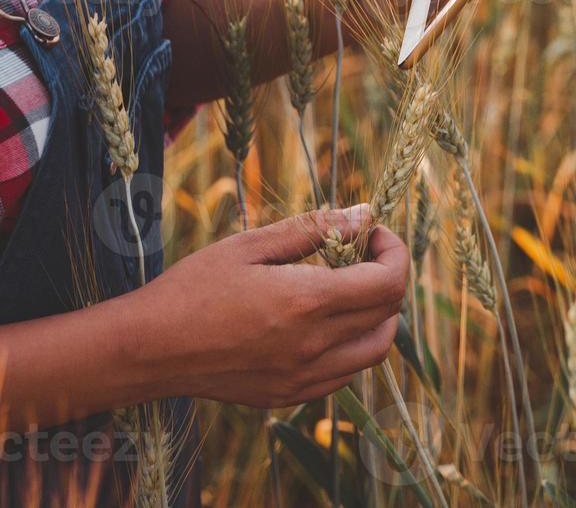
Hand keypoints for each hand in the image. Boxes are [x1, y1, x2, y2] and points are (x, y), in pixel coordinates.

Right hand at [138, 205, 408, 407]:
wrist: (146, 350)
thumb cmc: (192, 289)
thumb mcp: (250, 246)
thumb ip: (312, 229)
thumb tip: (363, 213)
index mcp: (307, 303)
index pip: (389, 282)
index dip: (394, 252)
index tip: (374, 233)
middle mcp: (313, 346)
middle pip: (389, 314)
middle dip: (389, 277)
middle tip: (363, 255)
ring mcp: (303, 378)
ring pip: (375, 350)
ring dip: (378, 316)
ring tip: (350, 290)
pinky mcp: (289, 396)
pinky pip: (346, 373)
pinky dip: (353, 346)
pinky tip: (326, 324)